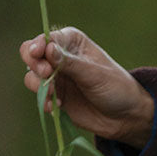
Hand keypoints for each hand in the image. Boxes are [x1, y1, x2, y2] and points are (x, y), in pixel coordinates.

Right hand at [20, 28, 154, 147]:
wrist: (124, 117)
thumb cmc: (115, 87)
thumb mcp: (95, 74)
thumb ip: (70, 63)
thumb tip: (48, 49)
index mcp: (73, 42)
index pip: (48, 39)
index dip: (38, 45)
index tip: (37, 54)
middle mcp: (61, 56)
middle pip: (32, 54)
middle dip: (34, 64)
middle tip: (45, 74)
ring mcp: (57, 77)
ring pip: (32, 76)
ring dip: (39, 86)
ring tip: (54, 96)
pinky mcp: (55, 95)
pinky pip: (39, 95)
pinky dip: (43, 101)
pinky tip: (56, 108)